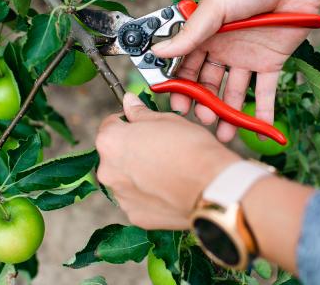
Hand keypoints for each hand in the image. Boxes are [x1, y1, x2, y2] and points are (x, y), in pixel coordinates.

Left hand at [95, 93, 239, 229]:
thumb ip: (140, 113)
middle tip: (159, 150)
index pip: (110, 126)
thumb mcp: (166, 120)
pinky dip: (149, 196)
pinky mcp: (135, 216)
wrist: (211, 187)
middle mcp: (107, 171)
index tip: (142, 127)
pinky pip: (138, 201)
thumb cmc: (190, 149)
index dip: (128, 124)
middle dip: (131, 151)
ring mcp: (120, 196)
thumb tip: (128, 102)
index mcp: (110, 142)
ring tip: (167, 172)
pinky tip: (169, 190)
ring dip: (138, 175)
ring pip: (125, 180)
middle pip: (115, 156)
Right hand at [152, 0, 319, 141]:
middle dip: (202, 103)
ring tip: (224, 132)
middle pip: (207, 82)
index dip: (178, 84)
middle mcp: (223, 46)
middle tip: (199, 119)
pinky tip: (259, 130)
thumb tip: (156, 52)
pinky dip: (263, 112)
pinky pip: (265, 91)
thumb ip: (189, 35)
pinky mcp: (272, 61)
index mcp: (204, 32)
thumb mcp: (215, 8)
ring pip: (233, 91)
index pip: (184, 64)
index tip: (173, 103)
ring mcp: (246, 56)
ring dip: (228, 113)